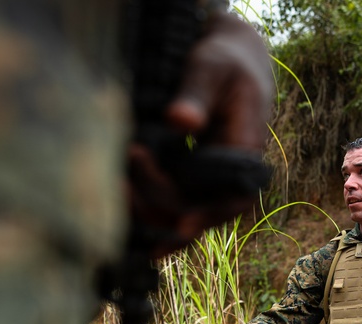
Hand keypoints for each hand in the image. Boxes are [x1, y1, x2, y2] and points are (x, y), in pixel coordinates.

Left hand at [128, 11, 273, 257]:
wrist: (227, 60)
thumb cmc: (223, 61)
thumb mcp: (211, 68)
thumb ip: (196, 94)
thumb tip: (180, 121)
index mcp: (246, 152)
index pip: (234, 198)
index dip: (209, 216)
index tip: (181, 226)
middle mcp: (230, 174)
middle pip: (202, 213)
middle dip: (164, 210)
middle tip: (123, 188)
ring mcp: (210, 178)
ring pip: (183, 213)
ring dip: (151, 214)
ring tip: (115, 197)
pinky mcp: (190, 176)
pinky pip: (171, 200)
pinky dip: (146, 206)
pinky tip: (120, 206)